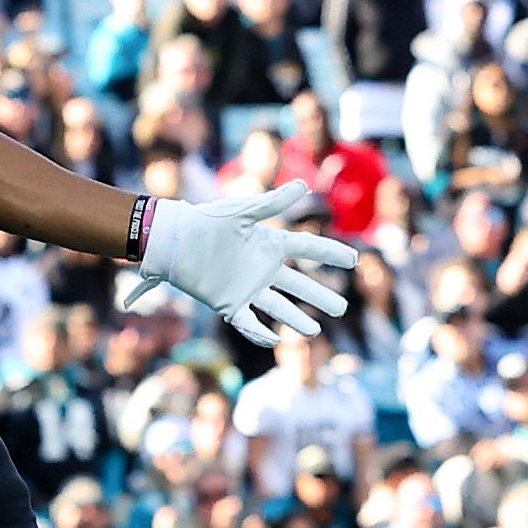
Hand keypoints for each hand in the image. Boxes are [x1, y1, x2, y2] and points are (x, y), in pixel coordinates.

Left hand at [124, 182, 355, 344]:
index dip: (329, 254)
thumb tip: (303, 186)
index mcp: (268, 244)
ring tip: (316, 331)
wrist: (173, 239)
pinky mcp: (228, 304)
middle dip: (319, 296)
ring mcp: (247, 288)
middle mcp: (262, 269)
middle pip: (298, 285)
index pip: (306, 249)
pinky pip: (249, 323)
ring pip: (279, 307)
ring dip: (296, 319)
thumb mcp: (242, 211)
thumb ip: (273, 203)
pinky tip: (276, 341)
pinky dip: (260, 334)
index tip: (354, 260)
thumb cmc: (206, 220)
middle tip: (341, 308)